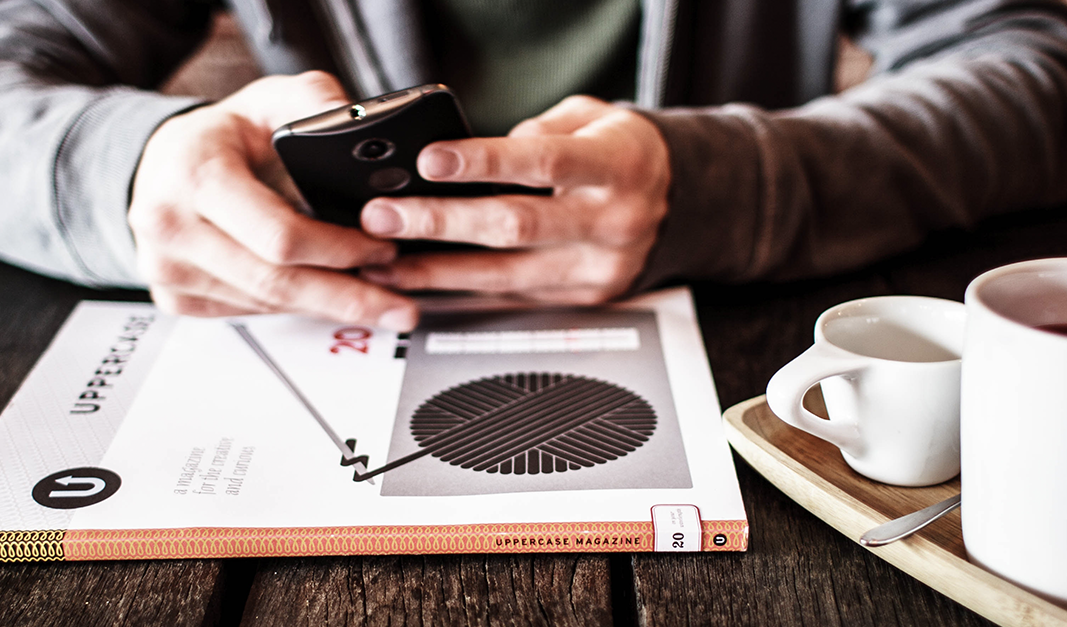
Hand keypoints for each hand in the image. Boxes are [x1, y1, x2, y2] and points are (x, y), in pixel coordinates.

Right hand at [129, 71, 418, 330]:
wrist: (163, 163)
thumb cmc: (221, 135)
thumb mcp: (268, 99)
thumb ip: (315, 100)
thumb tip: (356, 122)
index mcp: (194, 175)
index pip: (280, 235)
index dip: (339, 250)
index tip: (383, 250)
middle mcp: (171, 227)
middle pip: (276, 283)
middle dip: (347, 297)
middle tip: (399, 308)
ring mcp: (168, 269)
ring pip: (266, 304)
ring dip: (326, 306)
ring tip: (376, 302)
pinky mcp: (173, 297)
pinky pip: (248, 312)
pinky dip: (294, 307)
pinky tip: (326, 299)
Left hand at [358, 95, 670, 304]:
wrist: (682, 202)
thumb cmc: (624, 154)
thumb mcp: (593, 118)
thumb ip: (540, 130)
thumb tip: (474, 153)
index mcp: (618, 166)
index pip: (544, 162)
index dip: (484, 162)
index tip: (429, 160)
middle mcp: (612, 222)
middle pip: (516, 227)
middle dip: (441, 223)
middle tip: (384, 217)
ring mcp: (598, 268)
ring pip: (506, 276)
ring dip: (437, 271)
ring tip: (384, 261)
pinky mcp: (584, 297)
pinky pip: (514, 298)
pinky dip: (464, 292)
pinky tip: (423, 284)